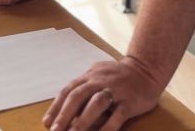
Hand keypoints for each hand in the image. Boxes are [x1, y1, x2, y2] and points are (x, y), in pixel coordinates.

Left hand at [43, 57, 162, 130]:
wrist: (147, 70)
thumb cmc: (118, 77)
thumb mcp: (98, 76)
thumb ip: (84, 89)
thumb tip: (65, 110)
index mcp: (90, 76)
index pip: (69, 91)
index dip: (56, 107)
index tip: (47, 122)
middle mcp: (100, 81)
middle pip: (78, 96)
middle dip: (65, 115)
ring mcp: (116, 90)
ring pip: (96, 103)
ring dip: (83, 120)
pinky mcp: (130, 101)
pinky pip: (117, 115)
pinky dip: (107, 127)